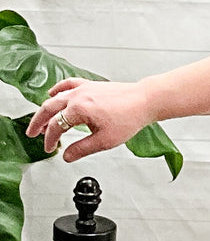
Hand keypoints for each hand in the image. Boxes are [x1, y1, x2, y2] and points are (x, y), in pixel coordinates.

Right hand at [25, 78, 154, 161]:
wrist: (145, 100)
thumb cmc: (130, 117)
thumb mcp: (105, 140)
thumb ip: (82, 149)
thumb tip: (67, 156)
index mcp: (79, 109)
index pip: (56, 126)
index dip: (50, 140)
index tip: (50, 148)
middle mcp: (78, 96)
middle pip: (49, 109)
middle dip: (38, 123)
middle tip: (32, 133)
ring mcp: (85, 88)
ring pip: (56, 97)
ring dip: (46, 109)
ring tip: (41, 120)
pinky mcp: (92, 85)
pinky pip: (69, 84)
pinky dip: (58, 89)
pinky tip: (53, 93)